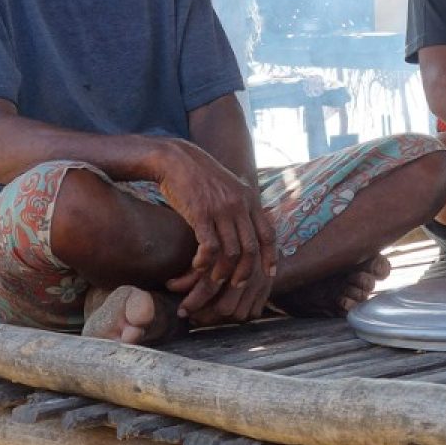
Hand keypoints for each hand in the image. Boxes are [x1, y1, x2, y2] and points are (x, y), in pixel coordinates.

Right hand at [150, 141, 275, 319]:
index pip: (268, 233)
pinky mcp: (200, 213)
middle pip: (251, 248)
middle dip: (246, 272)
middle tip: (237, 285)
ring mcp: (221, 209)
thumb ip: (240, 203)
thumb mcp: (228, 185)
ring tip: (214, 279)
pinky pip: (210, 247)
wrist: (175, 159)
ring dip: (223, 272)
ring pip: (231, 252)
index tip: (269, 274)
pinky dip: (205, 262)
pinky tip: (197, 266)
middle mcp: (239, 204)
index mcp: (249, 198)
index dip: (270, 256)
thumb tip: (249, 223)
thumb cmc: (199, 176)